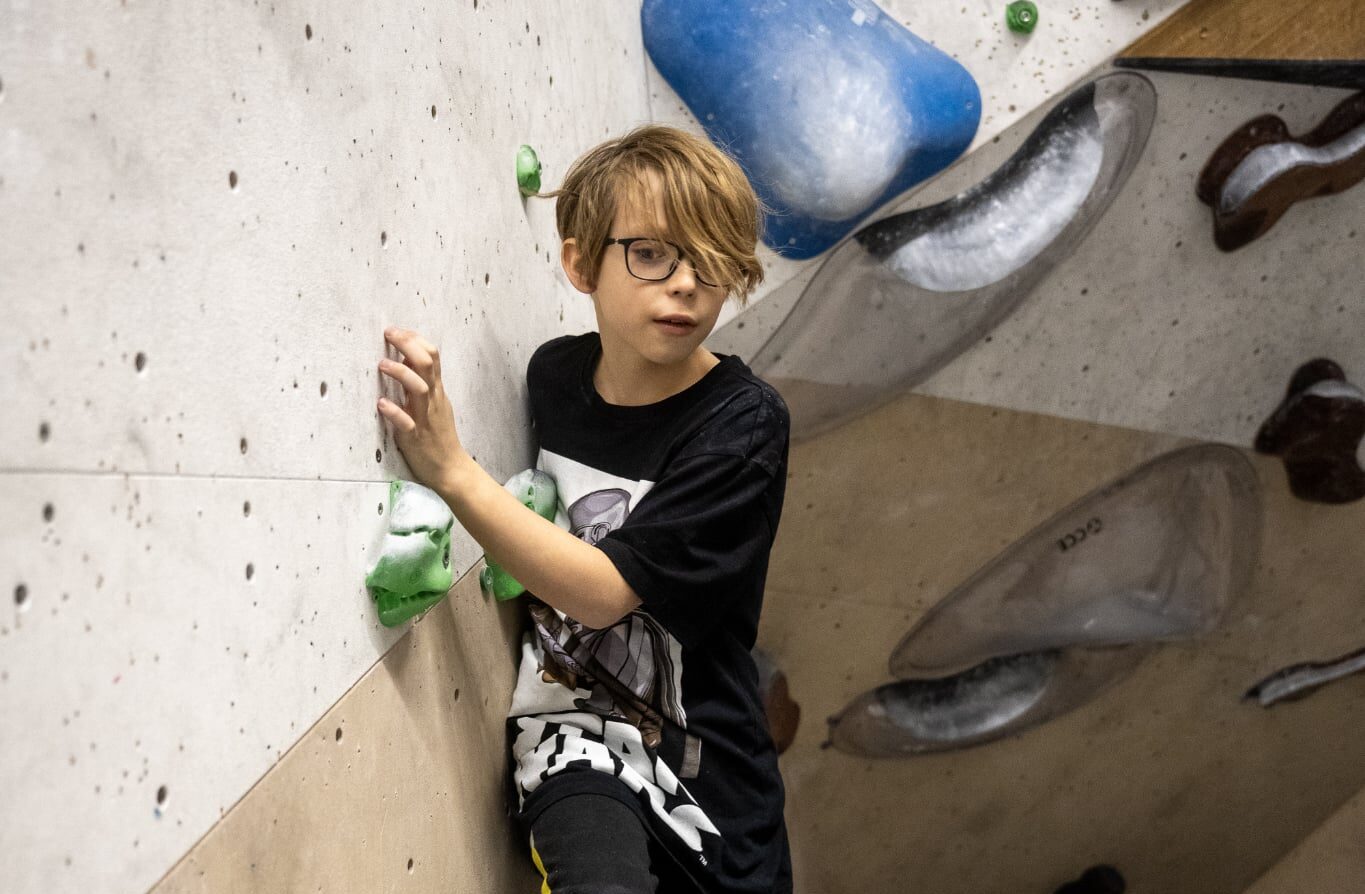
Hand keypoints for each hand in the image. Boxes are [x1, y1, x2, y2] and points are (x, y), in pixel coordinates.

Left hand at [376, 326, 469, 491]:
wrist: (451, 469)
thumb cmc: (439, 436)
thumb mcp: (434, 403)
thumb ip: (423, 382)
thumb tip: (408, 358)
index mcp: (437, 391)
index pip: (432, 355)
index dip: (414, 339)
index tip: (396, 330)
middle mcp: (432, 400)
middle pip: (427, 364)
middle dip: (407, 345)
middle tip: (389, 334)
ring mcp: (425, 418)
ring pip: (419, 389)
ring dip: (400, 373)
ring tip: (382, 364)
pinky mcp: (416, 438)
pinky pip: (406, 423)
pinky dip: (394, 411)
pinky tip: (381, 404)